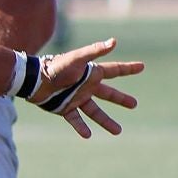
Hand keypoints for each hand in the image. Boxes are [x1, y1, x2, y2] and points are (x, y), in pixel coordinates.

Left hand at [28, 38, 142, 137]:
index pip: (115, 70)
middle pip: (108, 94)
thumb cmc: (56, 67)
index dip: (128, 68)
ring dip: (106, 121)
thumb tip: (114, 41)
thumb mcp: (77, 58)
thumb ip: (95, 51)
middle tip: (134, 104)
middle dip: (121, 99)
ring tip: (118, 131)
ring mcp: (76, 98)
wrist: (35, 80)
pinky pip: (76, 119)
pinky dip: (81, 127)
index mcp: (91, 73)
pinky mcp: (65, 108)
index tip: (142, 66)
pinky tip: (88, 135)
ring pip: (95, 112)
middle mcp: (86, 86)